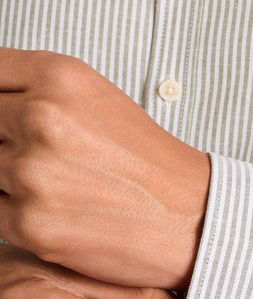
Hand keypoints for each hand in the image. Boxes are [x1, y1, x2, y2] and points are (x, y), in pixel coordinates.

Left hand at [0, 48, 211, 289]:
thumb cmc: (142, 156)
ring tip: (55, 185)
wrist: (187, 213)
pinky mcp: (28, 222)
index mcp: (59, 76)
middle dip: (2, 141)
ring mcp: (30, 171)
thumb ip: (32, 90)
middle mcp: (41, 117)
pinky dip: (14, 214)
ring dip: (8, 180)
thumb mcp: (92, 97)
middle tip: (43, 157)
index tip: (6, 117)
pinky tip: (54, 211)